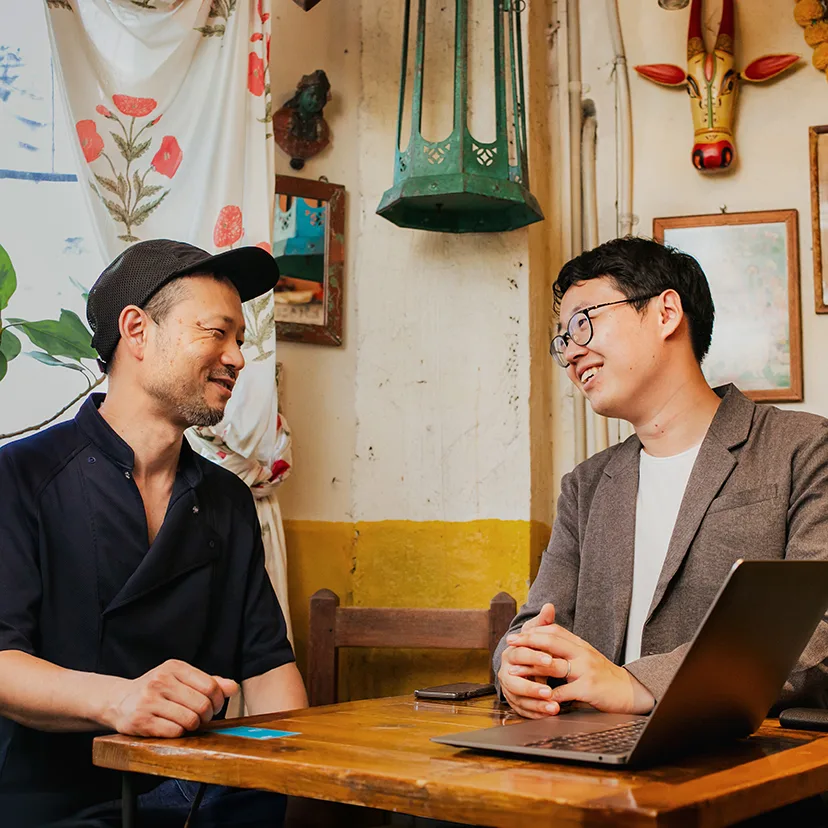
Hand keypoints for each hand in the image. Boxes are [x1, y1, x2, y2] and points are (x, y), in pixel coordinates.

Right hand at [103, 660, 238, 737]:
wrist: (118, 701)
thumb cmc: (156, 690)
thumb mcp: (180, 679)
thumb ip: (208, 682)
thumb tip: (233, 688)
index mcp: (174, 667)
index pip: (211, 686)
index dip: (218, 701)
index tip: (213, 707)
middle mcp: (160, 681)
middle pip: (202, 704)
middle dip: (207, 716)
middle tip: (201, 718)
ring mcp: (149, 701)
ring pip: (190, 720)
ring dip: (193, 726)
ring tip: (188, 723)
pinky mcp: (141, 721)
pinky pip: (174, 732)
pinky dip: (179, 733)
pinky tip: (174, 728)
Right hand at [498, 604, 562, 717]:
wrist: (523, 664)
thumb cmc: (533, 648)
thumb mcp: (536, 634)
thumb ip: (543, 622)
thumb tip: (549, 606)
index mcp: (510, 654)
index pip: (519, 655)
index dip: (534, 657)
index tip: (550, 660)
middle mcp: (506, 672)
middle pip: (515, 681)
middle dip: (532, 686)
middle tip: (549, 690)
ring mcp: (509, 689)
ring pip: (519, 699)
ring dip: (536, 704)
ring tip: (554, 707)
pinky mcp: (515, 702)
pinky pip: (524, 711)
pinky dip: (537, 714)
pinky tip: (550, 714)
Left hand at [504, 625, 653, 716]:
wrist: (630, 691)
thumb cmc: (603, 676)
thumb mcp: (586, 656)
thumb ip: (567, 648)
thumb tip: (545, 638)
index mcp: (580, 644)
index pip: (553, 631)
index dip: (532, 632)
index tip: (515, 636)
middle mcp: (582, 653)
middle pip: (551, 641)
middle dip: (527, 642)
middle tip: (510, 646)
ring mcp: (586, 669)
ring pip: (554, 664)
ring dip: (531, 668)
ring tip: (514, 670)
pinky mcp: (589, 688)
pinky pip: (564, 691)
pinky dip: (549, 695)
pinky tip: (537, 697)